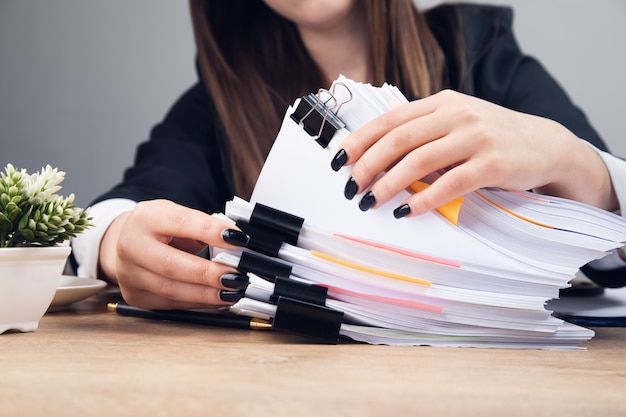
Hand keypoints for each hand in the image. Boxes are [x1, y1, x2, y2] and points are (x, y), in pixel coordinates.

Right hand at [98, 199, 249, 309]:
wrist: (124, 242)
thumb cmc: (158, 229)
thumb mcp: (177, 216)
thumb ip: (203, 227)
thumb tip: (236, 243)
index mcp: (146, 217)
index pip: (180, 222)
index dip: (210, 231)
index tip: (238, 239)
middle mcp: (131, 246)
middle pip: (171, 264)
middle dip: (208, 273)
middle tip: (236, 275)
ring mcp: (129, 274)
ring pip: (171, 289)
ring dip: (207, 294)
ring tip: (232, 291)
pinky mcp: (134, 296)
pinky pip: (171, 304)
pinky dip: (198, 303)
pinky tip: (217, 299)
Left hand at [332, 89, 616, 215]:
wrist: (546, 145)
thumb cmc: (493, 136)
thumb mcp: (457, 119)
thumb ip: (422, 123)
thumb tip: (380, 125)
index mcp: (442, 103)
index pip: (391, 119)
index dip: (360, 139)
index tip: (339, 160)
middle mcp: (457, 115)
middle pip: (400, 138)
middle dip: (369, 163)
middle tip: (351, 186)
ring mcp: (476, 137)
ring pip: (420, 160)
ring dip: (390, 183)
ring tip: (372, 201)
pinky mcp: (493, 164)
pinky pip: (451, 183)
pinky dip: (425, 198)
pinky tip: (407, 211)